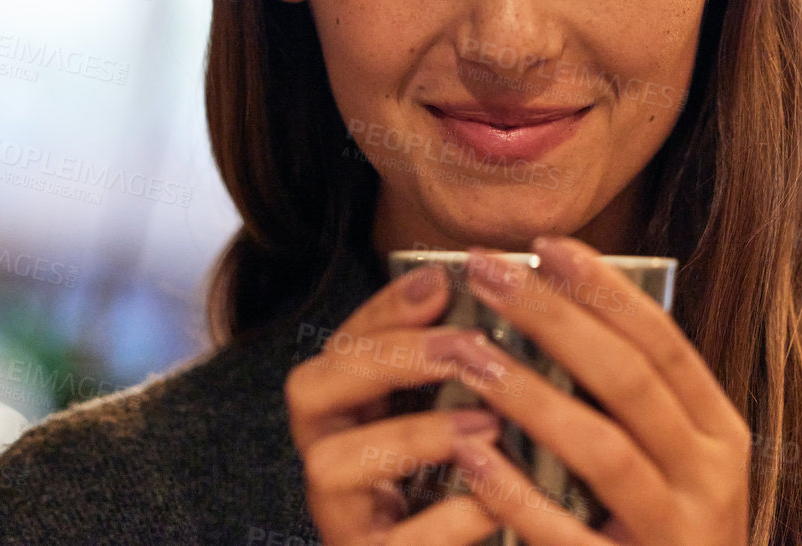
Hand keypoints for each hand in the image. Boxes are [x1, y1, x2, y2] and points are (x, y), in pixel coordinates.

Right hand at [286, 263, 511, 544]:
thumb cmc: (455, 489)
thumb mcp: (449, 417)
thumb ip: (452, 363)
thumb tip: (457, 281)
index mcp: (340, 414)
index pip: (340, 345)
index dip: (383, 311)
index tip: (440, 282)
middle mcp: (325, 458)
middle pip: (309, 391)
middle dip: (386, 360)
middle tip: (464, 347)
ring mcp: (339, 516)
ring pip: (330, 466)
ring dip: (411, 436)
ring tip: (486, 424)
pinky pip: (391, 545)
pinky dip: (443, 522)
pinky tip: (492, 503)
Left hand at [433, 238, 750, 545]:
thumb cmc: (663, 537)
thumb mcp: (675, 465)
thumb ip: (634, 401)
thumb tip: (561, 308)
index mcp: (722, 435)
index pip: (665, 343)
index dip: (605, 290)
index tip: (547, 245)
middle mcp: (712, 481)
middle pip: (628, 380)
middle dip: (553, 319)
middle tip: (487, 274)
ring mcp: (675, 536)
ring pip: (602, 449)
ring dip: (528, 394)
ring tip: (465, 354)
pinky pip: (565, 535)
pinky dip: (516, 492)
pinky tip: (469, 457)